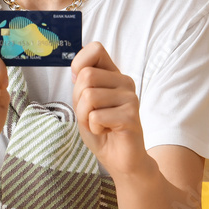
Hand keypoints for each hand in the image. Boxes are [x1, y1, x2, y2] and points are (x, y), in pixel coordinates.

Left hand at [71, 42, 153, 176]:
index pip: (95, 49)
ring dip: (85, 116)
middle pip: (86, 76)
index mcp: (113, 75)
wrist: (120, 159)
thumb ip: (82, 85)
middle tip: (90, 114)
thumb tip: (78, 70)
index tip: (78, 81)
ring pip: (89, 97)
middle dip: (79, 100)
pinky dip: (94, 128)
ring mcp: (130, 98)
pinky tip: (107, 131)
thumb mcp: (83, 104)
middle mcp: (124, 82)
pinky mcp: (131, 115)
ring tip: (99, 124)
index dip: (79, 62)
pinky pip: (96, 116)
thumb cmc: (101, 129)